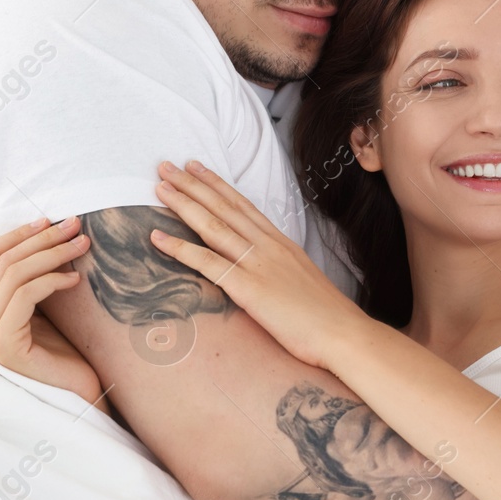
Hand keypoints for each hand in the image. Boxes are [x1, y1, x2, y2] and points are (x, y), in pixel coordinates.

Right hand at [0, 216, 105, 409]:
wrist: (81, 399)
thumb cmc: (69, 357)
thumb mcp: (49, 310)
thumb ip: (37, 281)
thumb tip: (52, 235)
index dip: (16, 235)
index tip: (48, 220)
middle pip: (2, 262)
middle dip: (41, 238)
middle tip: (75, 225)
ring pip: (13, 276)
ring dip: (51, 253)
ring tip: (82, 244)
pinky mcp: (4, 347)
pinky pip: (23, 297)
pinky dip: (50, 281)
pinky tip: (74, 279)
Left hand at [147, 159, 366, 370]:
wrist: (343, 333)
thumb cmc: (326, 315)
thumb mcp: (302, 280)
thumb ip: (280, 269)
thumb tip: (265, 271)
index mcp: (281, 243)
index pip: (243, 205)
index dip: (216, 185)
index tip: (196, 168)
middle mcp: (268, 246)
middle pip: (224, 207)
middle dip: (192, 184)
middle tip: (166, 166)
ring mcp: (258, 264)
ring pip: (213, 226)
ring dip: (183, 204)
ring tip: (160, 187)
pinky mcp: (249, 288)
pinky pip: (208, 263)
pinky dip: (180, 248)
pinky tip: (157, 237)